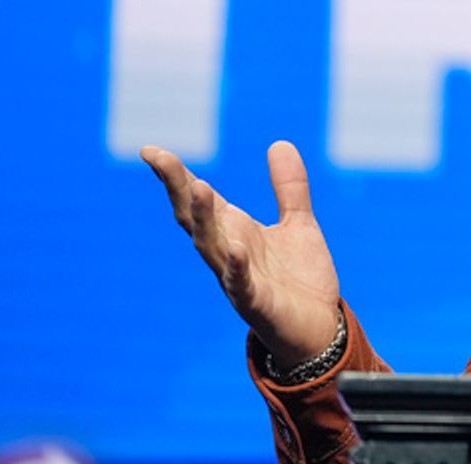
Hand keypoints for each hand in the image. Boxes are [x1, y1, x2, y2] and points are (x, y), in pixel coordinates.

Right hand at [142, 141, 342, 364]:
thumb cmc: (300, 278)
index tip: (150, 150)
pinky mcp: (258, 303)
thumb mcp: (299, 223)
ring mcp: (239, 278)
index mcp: (235, 231)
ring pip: (211, 247)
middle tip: (161, 158)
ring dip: (203, 218)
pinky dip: (236, 266)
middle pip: (195, 218)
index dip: (176, 175)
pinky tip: (234, 247)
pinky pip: (242, 284)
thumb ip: (289, 187)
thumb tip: (278, 143)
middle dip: (178, 189)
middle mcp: (228, 253)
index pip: (199, 200)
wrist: (320, 327)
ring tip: (197, 185)